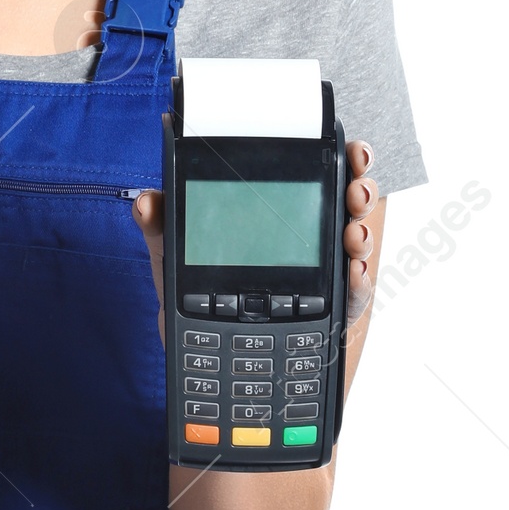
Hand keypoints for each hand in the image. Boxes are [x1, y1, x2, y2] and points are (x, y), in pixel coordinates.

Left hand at [130, 138, 379, 343]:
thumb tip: (147, 202)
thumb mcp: (175, 257)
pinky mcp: (331, 316)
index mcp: (280, 215)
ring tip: (354, 233)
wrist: (207, 359)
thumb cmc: (197, 299)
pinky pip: (352, 297)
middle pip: (347, 206)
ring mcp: (325, 278)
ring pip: (356, 248)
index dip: (340, 160)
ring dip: (361, 236)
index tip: (351, 150)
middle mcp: (311, 241)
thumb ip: (161, 226)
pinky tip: (354, 273)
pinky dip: (359, 283)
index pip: (314, 177)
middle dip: (360, 191)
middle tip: (356, 190)